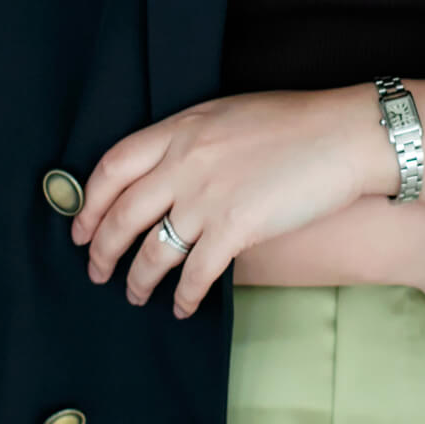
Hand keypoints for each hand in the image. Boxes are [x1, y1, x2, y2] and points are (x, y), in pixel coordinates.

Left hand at [70, 85, 380, 317]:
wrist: (343, 135)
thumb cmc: (294, 123)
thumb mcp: (226, 115)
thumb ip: (188, 141)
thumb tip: (166, 170)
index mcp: (178, 130)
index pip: (111, 168)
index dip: (89, 204)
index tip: (80, 227)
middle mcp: (182, 163)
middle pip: (122, 215)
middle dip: (102, 250)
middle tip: (96, 271)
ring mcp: (207, 197)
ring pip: (153, 250)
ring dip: (138, 280)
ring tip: (135, 296)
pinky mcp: (235, 228)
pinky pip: (196, 274)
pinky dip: (184, 296)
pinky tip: (182, 308)